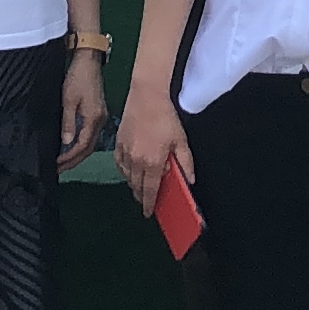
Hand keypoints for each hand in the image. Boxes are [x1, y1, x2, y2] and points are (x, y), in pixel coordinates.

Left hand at [58, 50, 108, 169]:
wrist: (89, 60)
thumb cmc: (78, 77)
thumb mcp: (68, 100)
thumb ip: (68, 122)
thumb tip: (66, 143)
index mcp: (94, 119)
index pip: (82, 145)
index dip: (69, 157)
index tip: (56, 164)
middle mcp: (100, 121)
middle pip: (88, 148)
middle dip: (73, 160)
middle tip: (58, 170)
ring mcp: (101, 117)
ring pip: (90, 142)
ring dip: (77, 154)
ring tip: (63, 162)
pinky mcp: (98, 113)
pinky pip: (90, 134)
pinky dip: (80, 144)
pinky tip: (71, 146)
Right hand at [115, 82, 186, 218]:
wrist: (147, 96)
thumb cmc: (165, 117)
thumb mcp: (181, 140)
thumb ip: (185, 162)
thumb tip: (190, 180)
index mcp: (152, 162)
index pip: (149, 190)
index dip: (149, 204)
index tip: (148, 213)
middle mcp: (136, 160)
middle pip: (136, 186)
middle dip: (141, 196)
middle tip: (146, 200)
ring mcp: (125, 151)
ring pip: (127, 176)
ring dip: (133, 184)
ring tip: (141, 185)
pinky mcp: (118, 143)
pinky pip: (119, 164)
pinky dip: (125, 171)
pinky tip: (130, 170)